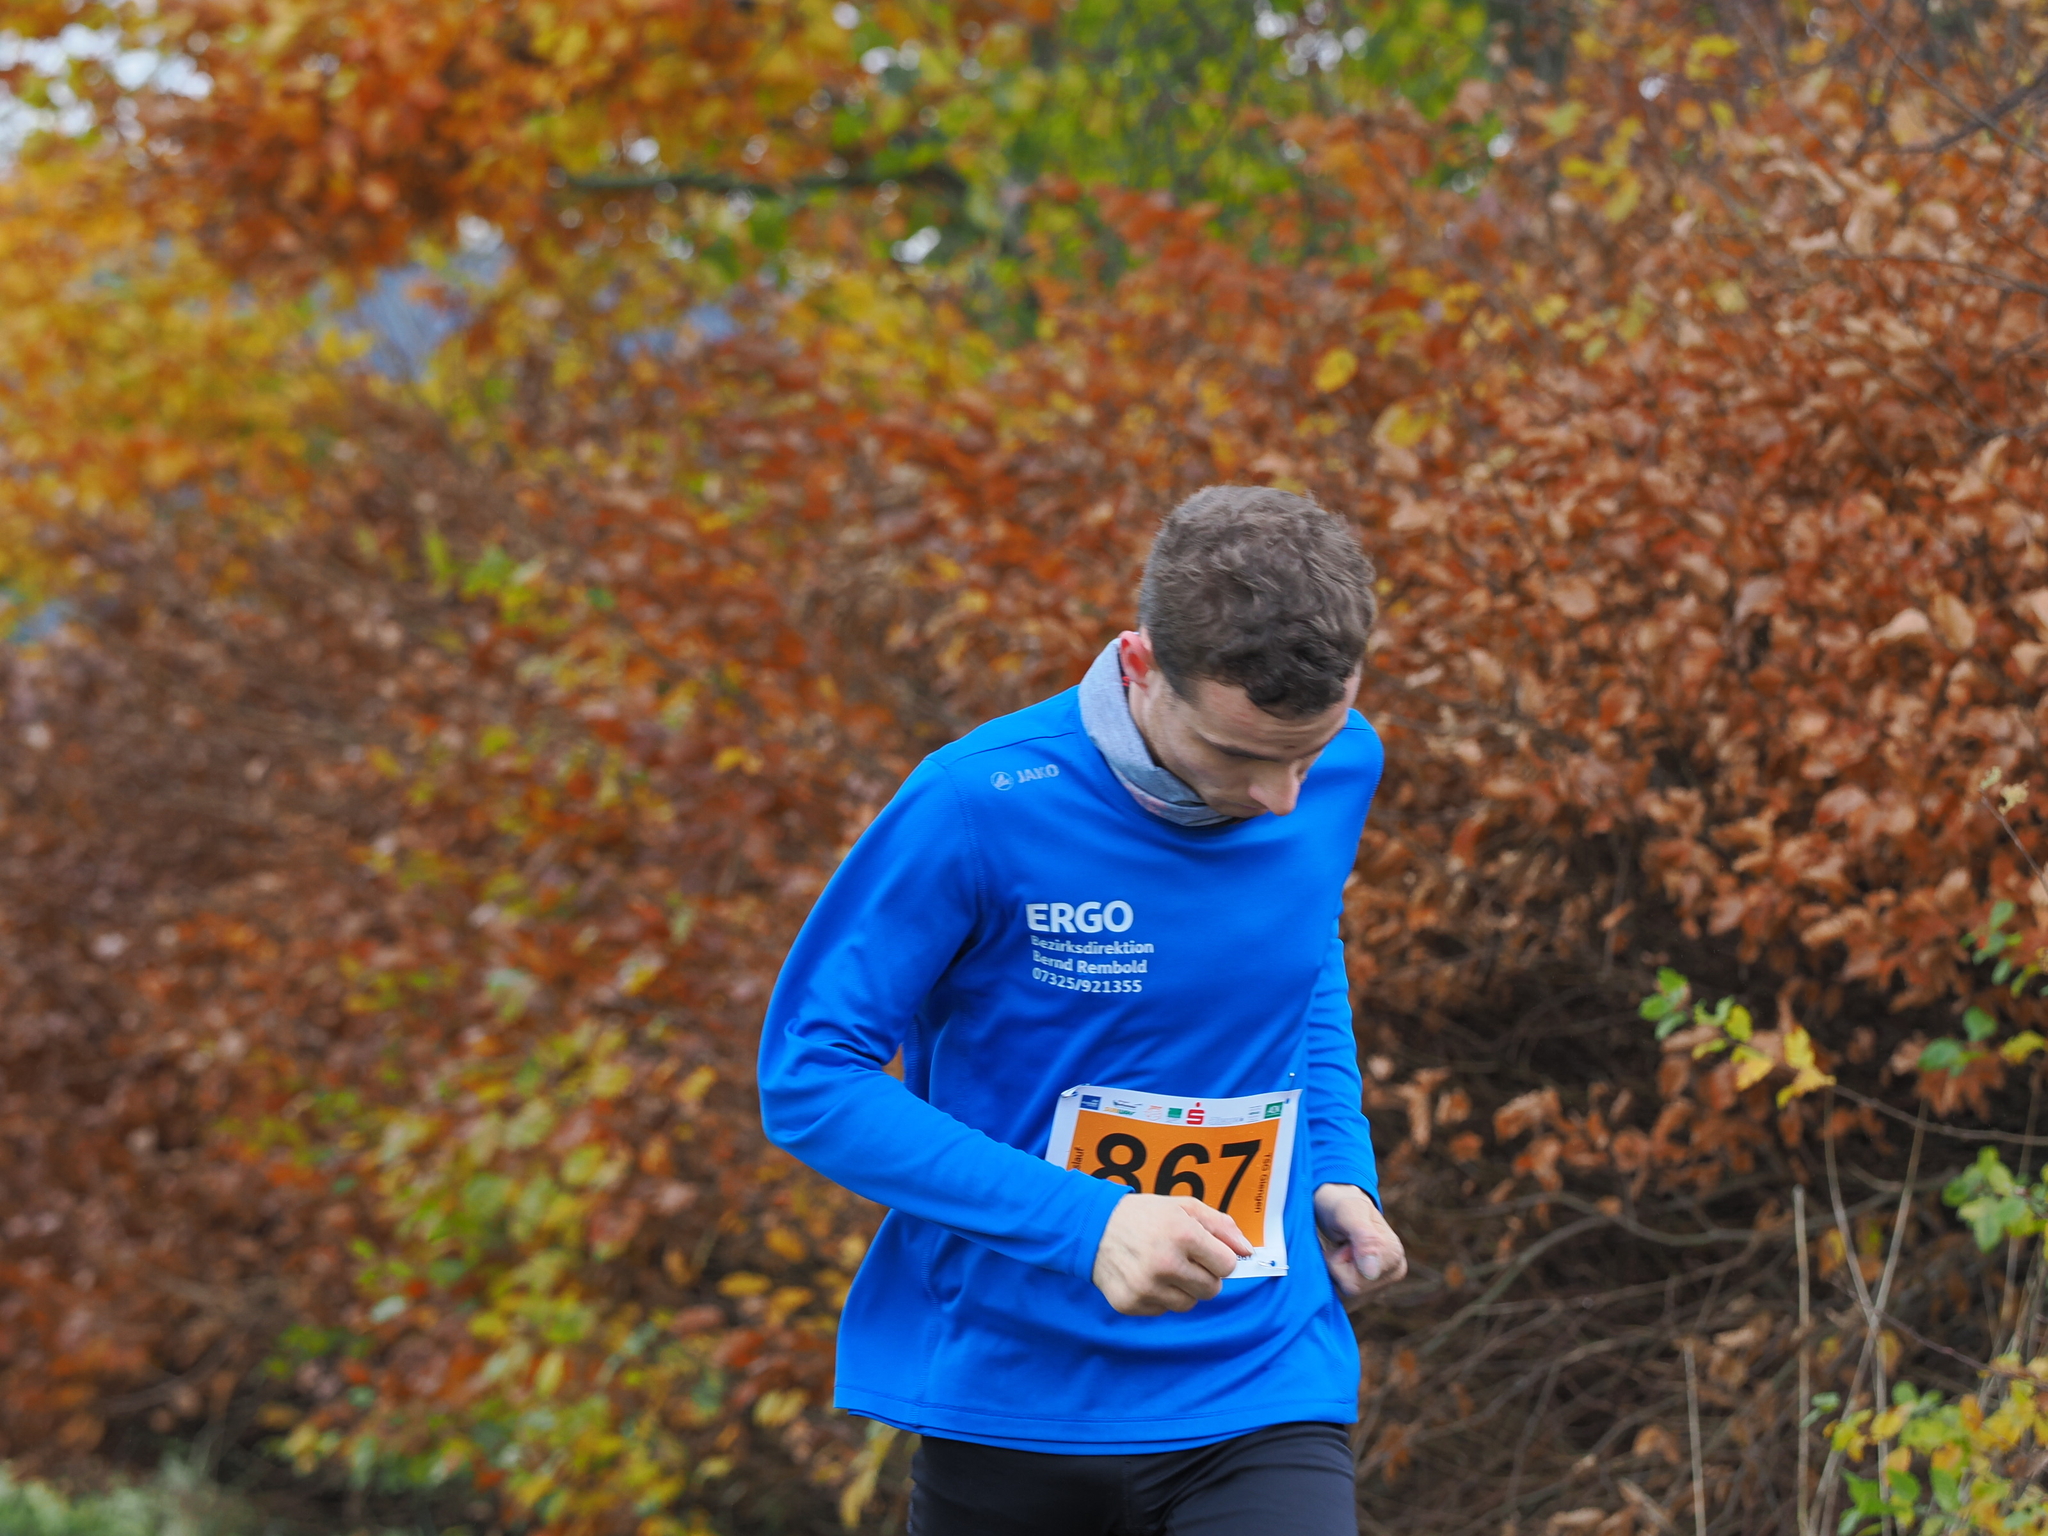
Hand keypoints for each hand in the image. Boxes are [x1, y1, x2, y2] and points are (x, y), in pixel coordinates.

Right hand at [1091, 1194, 1252, 1315]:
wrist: (1093, 1227)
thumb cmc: (1144, 1215)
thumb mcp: (1184, 1207)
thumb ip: (1221, 1226)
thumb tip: (1248, 1251)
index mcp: (1182, 1234)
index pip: (1226, 1266)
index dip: (1219, 1258)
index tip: (1206, 1252)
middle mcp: (1165, 1263)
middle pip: (1212, 1289)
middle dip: (1204, 1275)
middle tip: (1185, 1260)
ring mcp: (1146, 1287)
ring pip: (1189, 1304)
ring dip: (1183, 1289)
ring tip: (1164, 1268)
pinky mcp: (1130, 1304)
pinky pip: (1163, 1311)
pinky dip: (1159, 1297)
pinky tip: (1145, 1277)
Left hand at [1314, 1183, 1405, 1307]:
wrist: (1336, 1204)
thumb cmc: (1340, 1204)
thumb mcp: (1347, 1212)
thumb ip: (1364, 1238)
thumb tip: (1372, 1272)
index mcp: (1394, 1257)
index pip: (1354, 1284)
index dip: (1337, 1262)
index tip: (1342, 1242)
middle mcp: (1393, 1274)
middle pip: (1350, 1294)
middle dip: (1335, 1269)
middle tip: (1338, 1246)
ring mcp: (1382, 1284)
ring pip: (1345, 1299)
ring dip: (1332, 1275)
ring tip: (1337, 1252)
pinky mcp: (1367, 1292)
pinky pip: (1343, 1301)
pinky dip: (1332, 1283)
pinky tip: (1336, 1266)